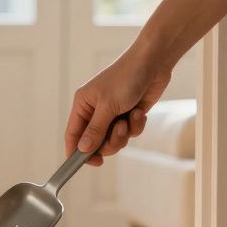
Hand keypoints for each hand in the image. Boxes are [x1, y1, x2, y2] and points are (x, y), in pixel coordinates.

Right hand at [64, 46, 171, 165]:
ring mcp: (112, 114)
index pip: (73, 135)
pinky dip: (136, 126)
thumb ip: (95, 130)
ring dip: (125, 133)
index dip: (77, 152)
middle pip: (95, 143)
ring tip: (130, 118)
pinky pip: (129, 133)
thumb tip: (82, 150)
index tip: (91, 163)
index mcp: (82, 106)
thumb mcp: (107, 106)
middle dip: (110, 141)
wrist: (153, 62)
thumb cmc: (126, 77)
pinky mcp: (128, 115)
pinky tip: (139, 112)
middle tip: (120, 131)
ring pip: (114, 140)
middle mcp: (95, 112)